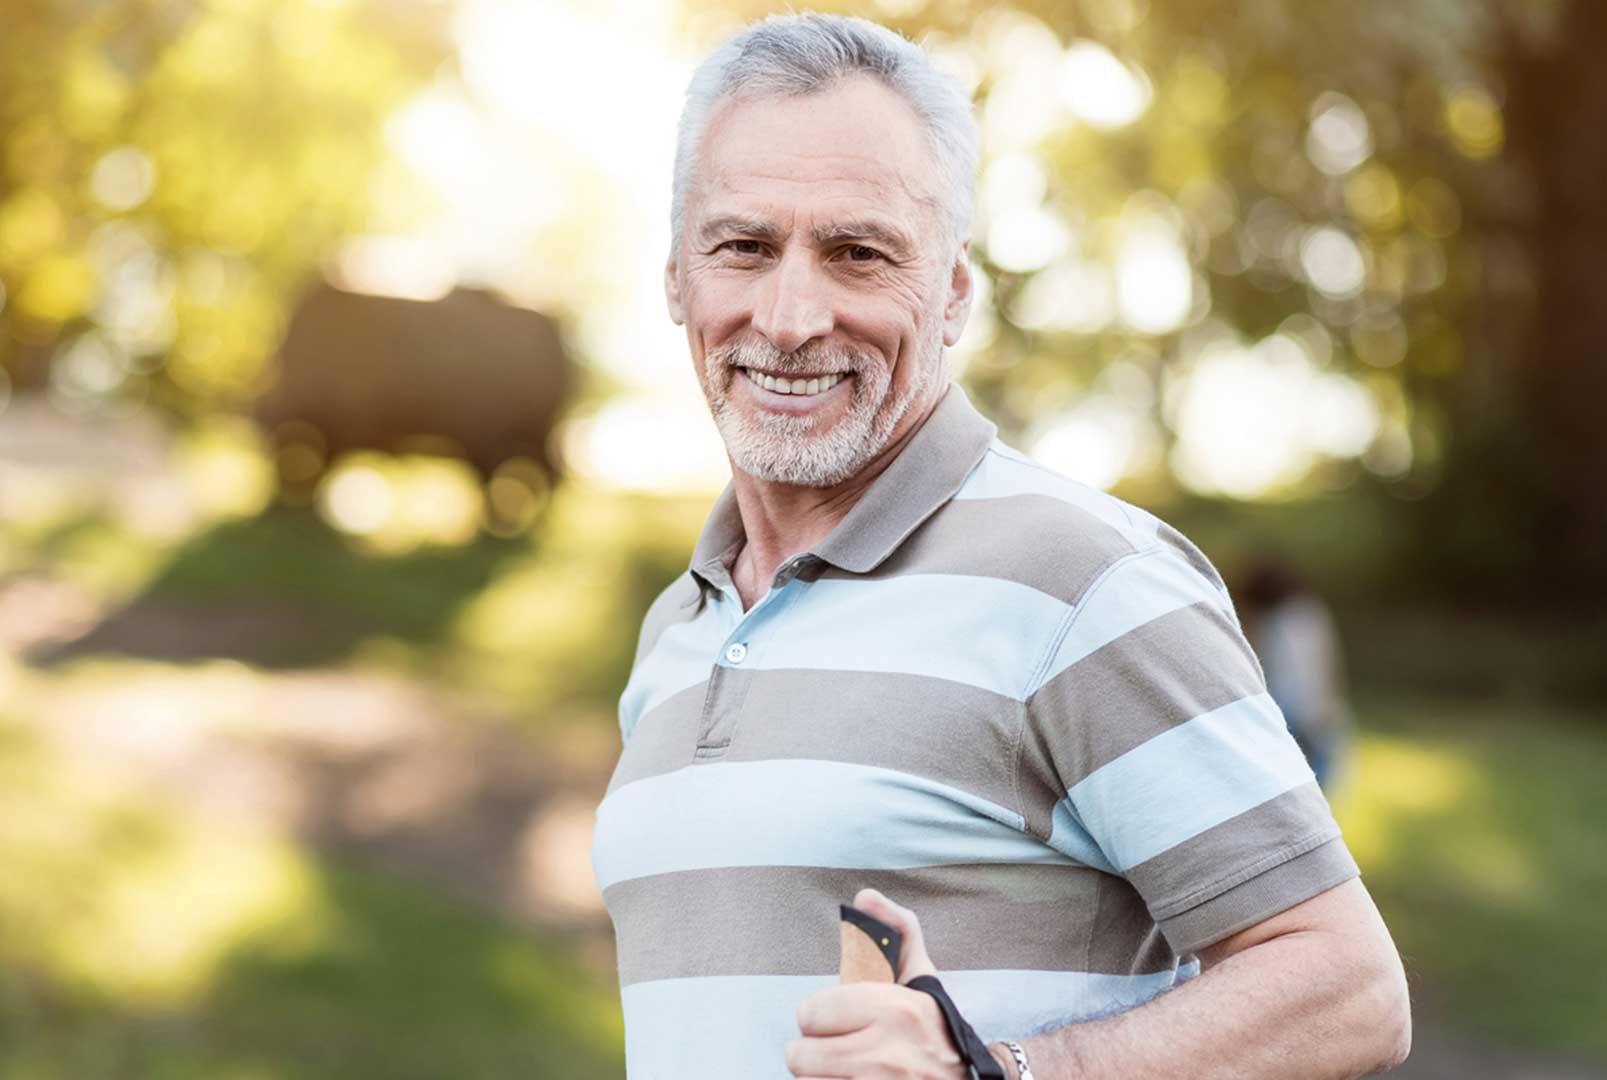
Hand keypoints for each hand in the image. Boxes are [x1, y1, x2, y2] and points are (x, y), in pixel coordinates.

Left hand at [786, 888, 969, 1078]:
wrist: (965, 1079)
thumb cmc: (934, 1025)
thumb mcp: (921, 976)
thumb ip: (897, 929)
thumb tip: (865, 897)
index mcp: (896, 1010)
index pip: (812, 1012)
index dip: (817, 1014)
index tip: (830, 1017)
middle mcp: (888, 1055)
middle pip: (801, 1055)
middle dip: (813, 1049)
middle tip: (833, 1045)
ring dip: (819, 1074)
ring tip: (840, 1065)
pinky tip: (846, 1078)